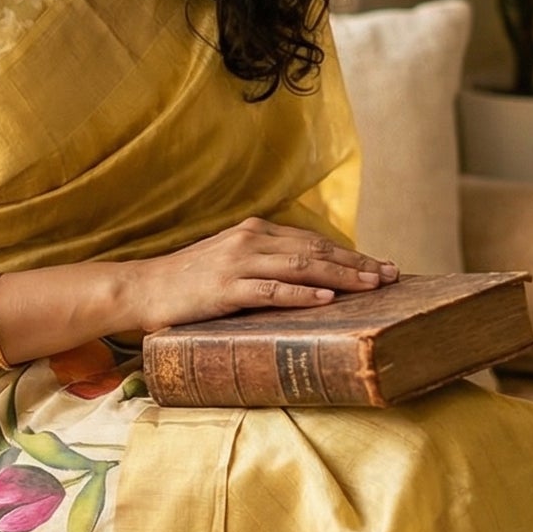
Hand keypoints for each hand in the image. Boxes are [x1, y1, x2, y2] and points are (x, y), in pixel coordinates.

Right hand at [121, 217, 398, 331]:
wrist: (141, 289)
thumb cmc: (188, 284)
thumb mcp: (231, 265)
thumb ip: (265, 266)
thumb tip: (309, 283)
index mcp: (255, 232)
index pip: (313, 241)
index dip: (350, 254)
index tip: (381, 266)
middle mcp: (251, 240)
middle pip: (316, 250)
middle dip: (357, 264)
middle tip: (391, 276)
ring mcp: (238, 263)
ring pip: (302, 267)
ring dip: (341, 277)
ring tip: (371, 286)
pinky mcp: (225, 288)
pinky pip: (271, 290)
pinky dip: (301, 294)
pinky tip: (326, 299)